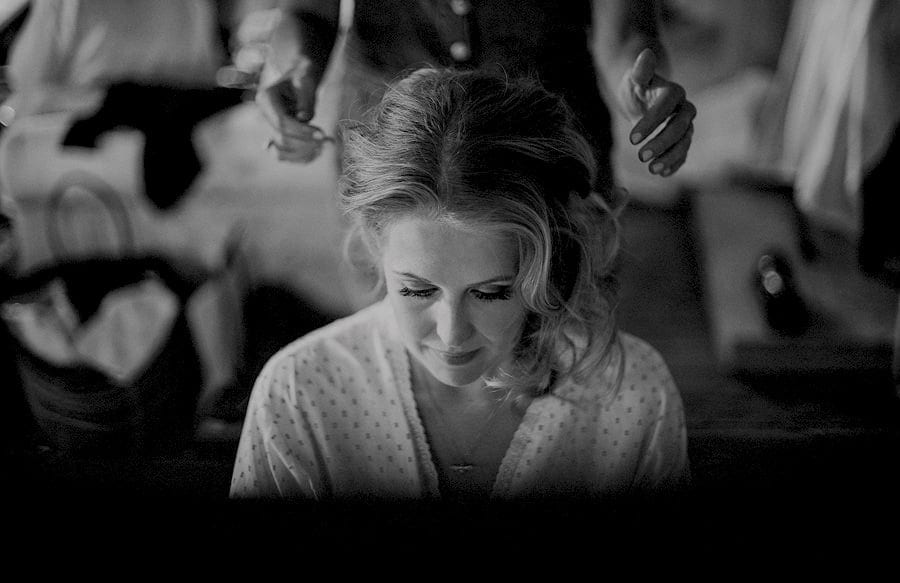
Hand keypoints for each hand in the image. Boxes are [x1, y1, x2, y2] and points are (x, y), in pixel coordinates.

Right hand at [255, 57, 332, 162]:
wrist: (299, 78)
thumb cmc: (303, 76)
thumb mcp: (306, 81)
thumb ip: (305, 99)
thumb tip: (303, 118)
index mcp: (266, 98)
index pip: (282, 123)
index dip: (302, 132)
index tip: (322, 134)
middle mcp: (265, 115)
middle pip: (282, 139)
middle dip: (305, 143)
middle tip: (326, 141)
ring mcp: (270, 127)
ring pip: (281, 151)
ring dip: (303, 153)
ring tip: (323, 147)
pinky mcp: (278, 136)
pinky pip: (285, 154)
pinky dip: (300, 157)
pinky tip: (317, 152)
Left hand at [617, 48, 695, 176]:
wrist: (642, 95)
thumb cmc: (636, 84)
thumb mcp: (635, 76)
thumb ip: (641, 68)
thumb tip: (645, 53)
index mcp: (674, 91)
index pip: (666, 107)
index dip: (651, 123)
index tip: (632, 138)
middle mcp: (684, 109)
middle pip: (680, 127)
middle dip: (662, 142)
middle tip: (641, 156)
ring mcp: (685, 125)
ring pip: (684, 142)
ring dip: (670, 157)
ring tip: (652, 169)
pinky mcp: (681, 139)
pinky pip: (683, 153)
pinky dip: (675, 164)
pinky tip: (662, 173)